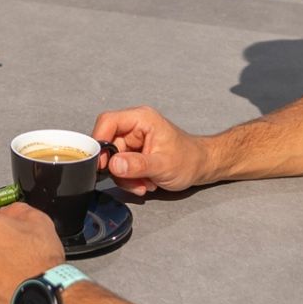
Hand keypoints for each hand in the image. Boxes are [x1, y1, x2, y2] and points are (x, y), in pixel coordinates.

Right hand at [92, 106, 212, 193]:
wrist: (202, 167)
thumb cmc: (189, 160)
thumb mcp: (163, 165)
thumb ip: (137, 165)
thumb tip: (113, 165)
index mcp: (141, 119)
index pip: (108, 122)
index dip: (99, 142)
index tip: (102, 164)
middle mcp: (134, 127)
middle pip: (108, 145)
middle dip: (118, 168)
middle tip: (132, 181)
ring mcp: (133, 140)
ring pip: (113, 160)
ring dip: (126, 177)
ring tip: (145, 184)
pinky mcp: (134, 153)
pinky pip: (121, 167)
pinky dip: (130, 179)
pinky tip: (145, 183)